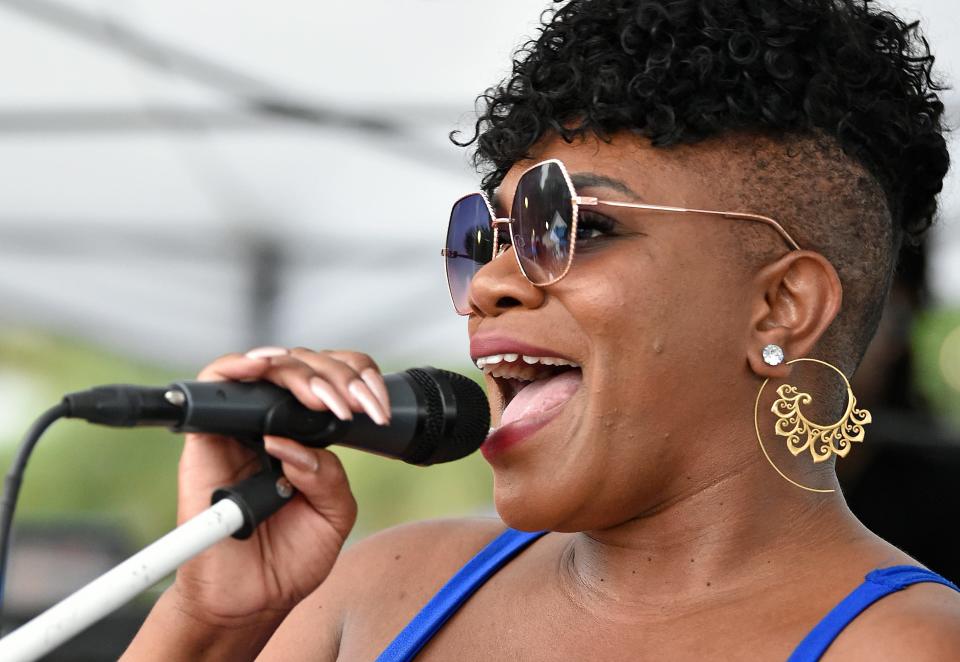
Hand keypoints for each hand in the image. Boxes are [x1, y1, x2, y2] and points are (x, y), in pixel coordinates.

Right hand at [168, 346, 390, 628]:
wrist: (250, 600)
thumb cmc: (289, 557)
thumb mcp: (334, 516)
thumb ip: (329, 476)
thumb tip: (293, 446)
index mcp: (309, 437)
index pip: (333, 381)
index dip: (356, 380)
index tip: (374, 407)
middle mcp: (275, 425)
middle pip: (303, 365)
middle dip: (334, 377)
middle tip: (346, 406)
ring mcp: (241, 429)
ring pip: (265, 366)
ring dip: (296, 373)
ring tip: (318, 399)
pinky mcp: (206, 440)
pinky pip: (213, 384)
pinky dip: (235, 368)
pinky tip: (260, 369)